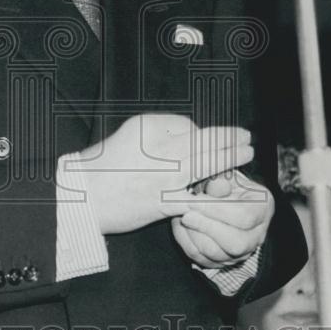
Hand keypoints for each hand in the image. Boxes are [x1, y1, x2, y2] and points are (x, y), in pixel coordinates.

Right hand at [58, 113, 253, 234]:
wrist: (84, 195)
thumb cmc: (106, 163)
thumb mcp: (131, 131)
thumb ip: (162, 127)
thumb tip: (193, 132)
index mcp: (148, 128)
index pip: (187, 125)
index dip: (203, 133)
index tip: (211, 139)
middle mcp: (157, 150)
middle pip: (203, 140)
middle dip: (228, 139)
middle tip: (246, 137)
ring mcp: (162, 177)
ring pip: (205, 165)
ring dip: (229, 159)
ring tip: (246, 153)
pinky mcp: (162, 203)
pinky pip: (196, 198)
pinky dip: (214, 195)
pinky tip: (227, 191)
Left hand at [171, 170, 273, 267]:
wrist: (224, 197)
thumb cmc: (223, 182)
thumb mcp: (224, 173)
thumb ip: (219, 178)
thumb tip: (214, 185)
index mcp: (263, 207)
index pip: (243, 216)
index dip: (216, 210)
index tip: (193, 200)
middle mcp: (258, 233)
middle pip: (236, 243)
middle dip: (206, 228)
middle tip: (185, 215)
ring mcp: (243, 251)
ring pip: (218, 255)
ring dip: (194, 237)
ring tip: (180, 219)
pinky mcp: (226, 261)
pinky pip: (204, 260)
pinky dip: (187, 245)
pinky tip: (179, 229)